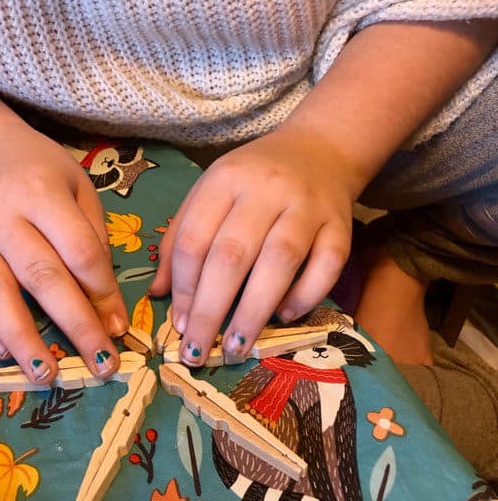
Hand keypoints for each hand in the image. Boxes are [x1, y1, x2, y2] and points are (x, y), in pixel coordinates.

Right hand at [0, 125, 127, 384]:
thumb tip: (106, 302)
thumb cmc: (44, 170)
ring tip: (47, 376)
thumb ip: (93, 237)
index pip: (78, 250)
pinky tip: (6, 354)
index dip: (102, 291)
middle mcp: (3, 216)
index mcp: (41, 193)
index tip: (121, 327)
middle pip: (42, 277)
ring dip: (24, 338)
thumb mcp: (79, 187)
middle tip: (101, 363)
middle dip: (75, 324)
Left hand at [151, 127, 355, 365]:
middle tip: (199, 351)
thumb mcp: (210, 193)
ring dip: (254, 311)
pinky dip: (305, 295)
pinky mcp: (341, 224)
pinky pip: (327, 264)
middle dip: (211, 309)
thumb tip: (159, 294)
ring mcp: (307, 206)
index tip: (179, 326)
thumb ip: (180, 238)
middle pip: (232, 255)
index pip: (195, 239)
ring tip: (235, 346)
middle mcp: (265, 189)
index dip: (183, 288)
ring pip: (280, 261)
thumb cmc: (253, 180)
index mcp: (225, 179)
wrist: (320, 149)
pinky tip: (284, 316)